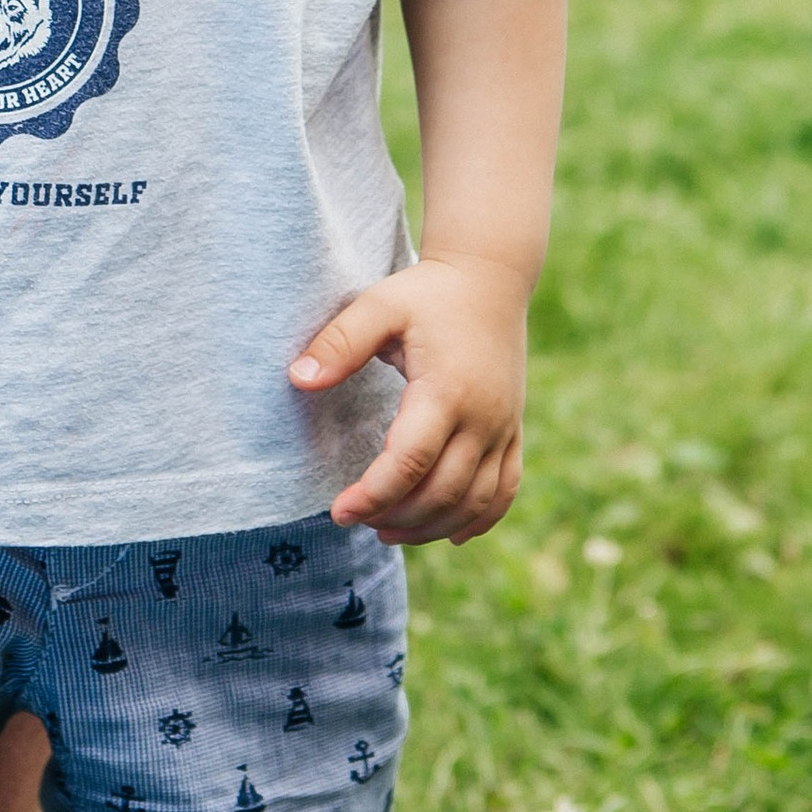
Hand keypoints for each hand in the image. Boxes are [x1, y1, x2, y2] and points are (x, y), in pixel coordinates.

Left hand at [291, 258, 528, 544]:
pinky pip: (505, 490)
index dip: (373, 495)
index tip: (338, 511)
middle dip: (396, 517)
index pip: (410, 462)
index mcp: (445, 391)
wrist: (491, 278)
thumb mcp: (379, 306)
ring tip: (388, 530)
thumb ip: (339, 343)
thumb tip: (297, 379)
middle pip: (442, 492)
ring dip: (432, 527)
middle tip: (355, 519)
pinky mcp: (513, 430)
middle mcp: (482, 417)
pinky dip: (479, 519)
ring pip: (475, 501)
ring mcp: (504, 427)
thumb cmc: (428, 293)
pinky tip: (448, 534)